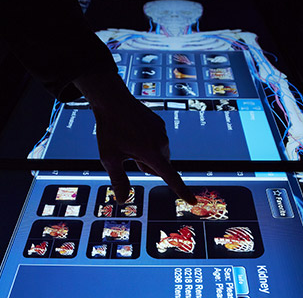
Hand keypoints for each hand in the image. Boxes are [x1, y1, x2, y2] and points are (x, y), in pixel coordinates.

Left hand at [74, 69, 196, 204]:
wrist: (113, 101)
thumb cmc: (110, 129)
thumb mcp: (110, 157)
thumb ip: (118, 180)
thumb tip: (122, 201)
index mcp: (152, 153)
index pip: (171, 178)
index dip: (182, 191)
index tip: (193, 201)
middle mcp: (162, 143)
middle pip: (160, 167)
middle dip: (146, 166)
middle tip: (129, 153)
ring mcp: (162, 132)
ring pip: (159, 154)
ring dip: (148, 154)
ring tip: (131, 140)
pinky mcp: (160, 124)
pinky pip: (158, 141)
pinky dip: (149, 143)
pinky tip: (135, 132)